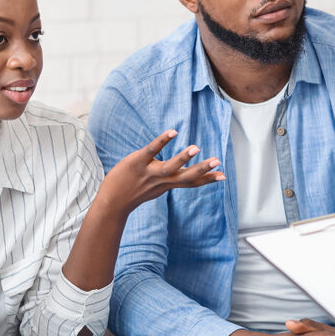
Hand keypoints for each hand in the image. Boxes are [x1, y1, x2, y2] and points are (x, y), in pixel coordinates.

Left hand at [98, 130, 224, 216]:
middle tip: (218, 162)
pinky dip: (162, 142)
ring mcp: (149, 172)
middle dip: (203, 170)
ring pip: (170, 166)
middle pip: (186, 177)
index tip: (223, 176)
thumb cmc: (133, 192)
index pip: (190, 182)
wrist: (111, 203)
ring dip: (183, 158)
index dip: (207, 180)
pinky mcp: (137, 162)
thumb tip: (181, 176)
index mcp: (167, 185)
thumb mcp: (155, 189)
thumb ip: (169, 181)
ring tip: (196, 148)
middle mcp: (162, 180)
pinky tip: (173, 133)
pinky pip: (151, 151)